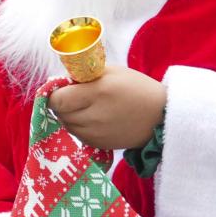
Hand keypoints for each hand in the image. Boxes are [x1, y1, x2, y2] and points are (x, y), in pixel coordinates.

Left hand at [48, 67, 167, 152]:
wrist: (160, 117)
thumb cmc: (137, 88)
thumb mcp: (112, 72)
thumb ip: (85, 75)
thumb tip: (61, 81)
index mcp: (97, 93)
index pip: (56, 100)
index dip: (55, 93)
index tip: (62, 87)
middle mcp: (93, 117)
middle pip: (59, 113)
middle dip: (61, 103)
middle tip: (74, 95)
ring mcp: (95, 134)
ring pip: (66, 125)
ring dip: (69, 115)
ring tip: (86, 106)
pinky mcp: (98, 144)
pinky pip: (77, 134)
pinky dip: (79, 126)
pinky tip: (93, 118)